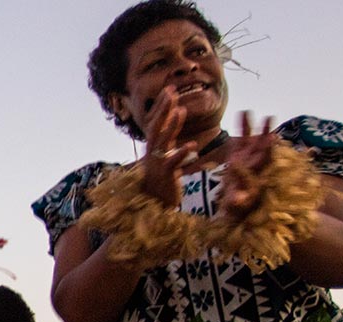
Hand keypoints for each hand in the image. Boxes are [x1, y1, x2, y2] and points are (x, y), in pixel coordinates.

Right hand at [134, 86, 202, 207]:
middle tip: (171, 90)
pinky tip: (192, 145)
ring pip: (162, 140)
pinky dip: (181, 153)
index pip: (156, 123)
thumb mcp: (162, 161)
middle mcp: (152, 153)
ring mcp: (156, 163)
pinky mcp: (165, 176)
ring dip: (172, 125)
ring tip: (181, 110)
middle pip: (156, 126)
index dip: (162, 107)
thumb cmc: (159, 185)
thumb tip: (171, 130)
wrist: (151, 209)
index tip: (169, 90)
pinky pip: (172, 162)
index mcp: (153, 149)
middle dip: (163, 108)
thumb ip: (167, 145)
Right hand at [217, 110, 277, 217]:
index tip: (272, 138)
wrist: (234, 206)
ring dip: (256, 126)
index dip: (267, 150)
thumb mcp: (235, 207)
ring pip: (253, 140)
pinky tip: (243, 112)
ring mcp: (247, 158)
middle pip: (262, 148)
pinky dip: (243, 126)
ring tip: (255, 110)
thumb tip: (239, 199)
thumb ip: (237, 201)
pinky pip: (241, 138)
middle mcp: (254, 164)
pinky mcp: (238, 154)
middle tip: (270, 118)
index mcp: (255, 175)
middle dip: (265, 133)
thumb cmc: (237, 209)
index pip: (263, 161)